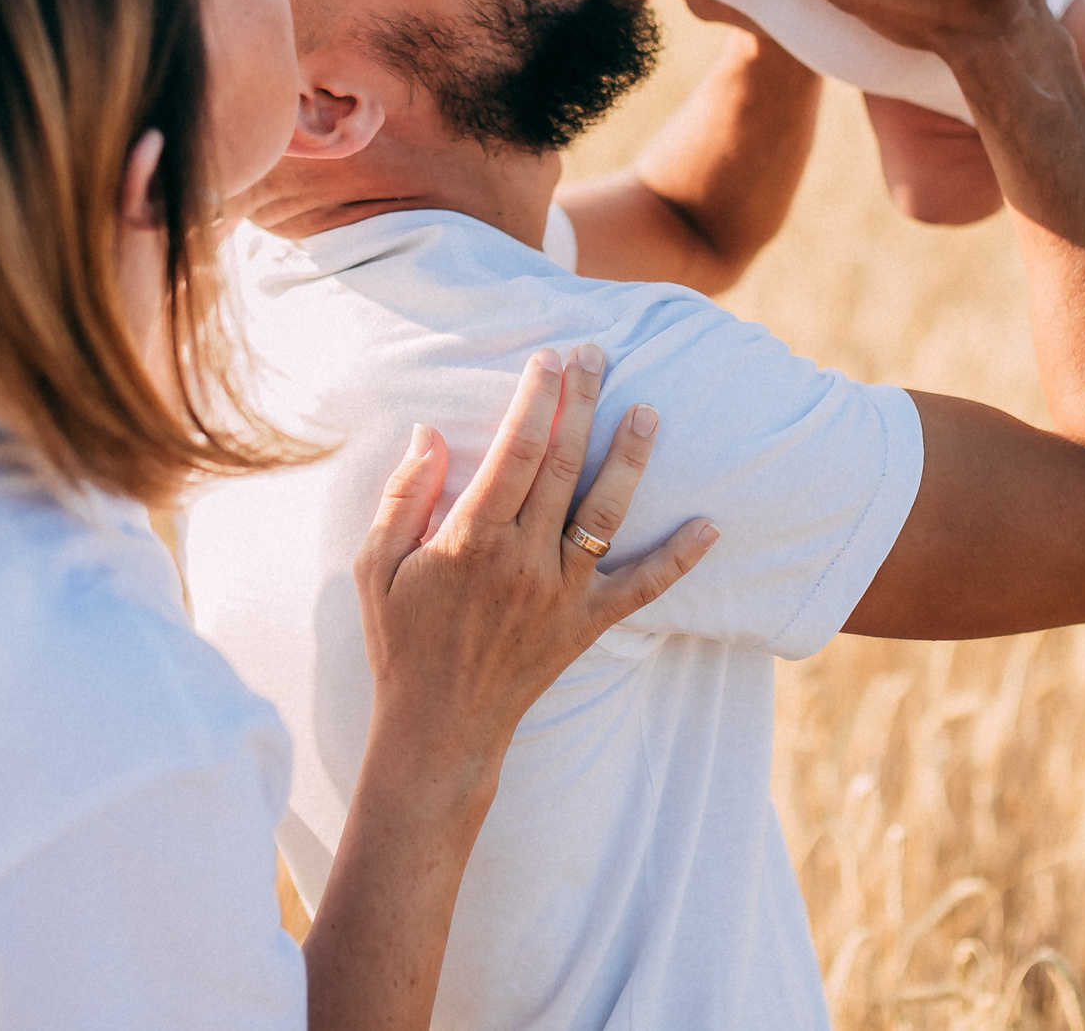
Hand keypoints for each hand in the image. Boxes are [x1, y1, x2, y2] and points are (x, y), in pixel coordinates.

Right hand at [354, 344, 716, 749]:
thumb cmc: (401, 642)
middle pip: (564, 466)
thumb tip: (425, 431)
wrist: (438, 728)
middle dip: (581, 403)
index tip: (547, 359)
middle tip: (596, 355)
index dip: (535, 400)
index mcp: (471, 540)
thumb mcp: (374, 567)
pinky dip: (679, 559)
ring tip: (649, 412)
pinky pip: (642, 589)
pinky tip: (710, 527)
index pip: (514, 452)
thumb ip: (403, 497)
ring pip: (606, 514)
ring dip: (630, 459)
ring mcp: (561, 594)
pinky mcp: (586, 624)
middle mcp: (523, 561)